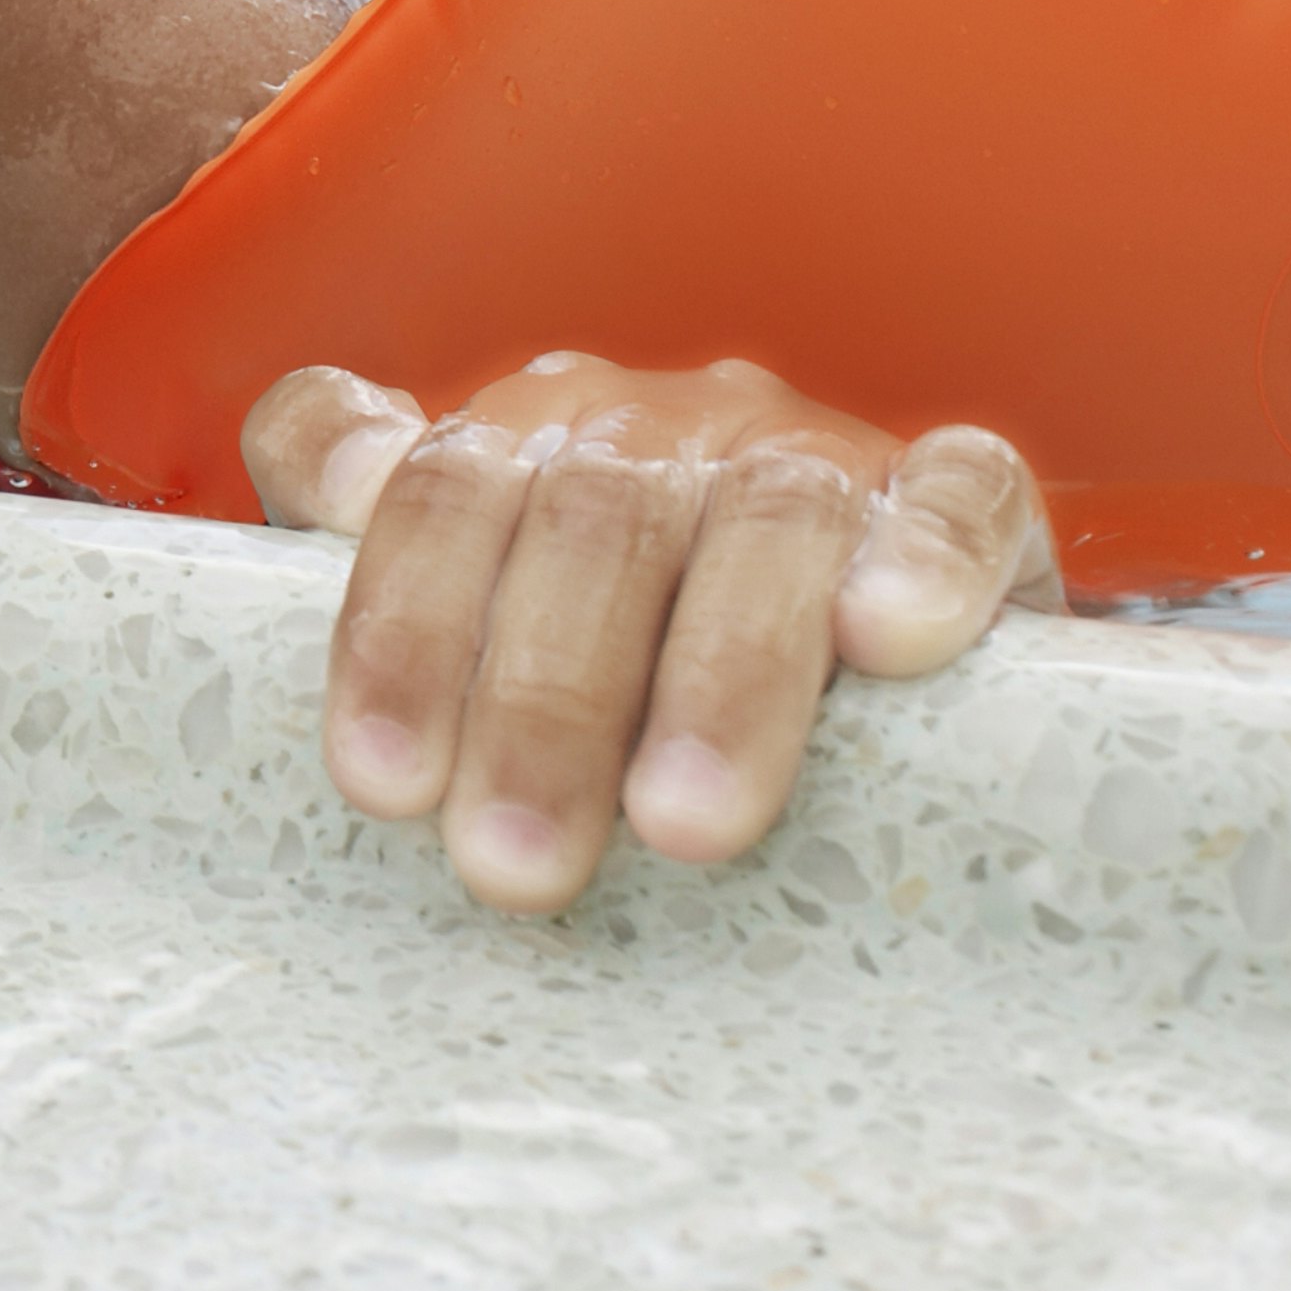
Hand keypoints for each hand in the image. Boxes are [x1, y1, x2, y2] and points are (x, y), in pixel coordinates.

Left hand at [244, 351, 1053, 917]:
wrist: (862, 636)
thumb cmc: (624, 660)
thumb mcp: (484, 623)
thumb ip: (383, 573)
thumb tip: (329, 538)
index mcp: (523, 440)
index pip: (431, 489)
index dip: (398, 624)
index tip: (381, 781)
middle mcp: (658, 426)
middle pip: (585, 521)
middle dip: (545, 701)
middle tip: (516, 863)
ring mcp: (812, 452)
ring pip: (764, 519)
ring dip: (721, 671)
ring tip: (685, 825)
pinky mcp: (961, 498)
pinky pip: (957, 496)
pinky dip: (922, 557)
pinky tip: (885, 642)